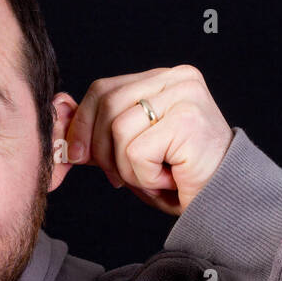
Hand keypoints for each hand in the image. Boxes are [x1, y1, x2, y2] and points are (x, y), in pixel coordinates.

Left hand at [64, 65, 234, 216]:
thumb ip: (97, 132)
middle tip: (119, 177)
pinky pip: (136, 151)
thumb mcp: (128, 151)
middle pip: (106, 106)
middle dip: (101, 150)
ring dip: (126, 167)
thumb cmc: (179, 177)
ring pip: (118, 130)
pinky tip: (168, 177)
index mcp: (162, 78)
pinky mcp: (188, 120)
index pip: (103, 89)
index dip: (82, 125)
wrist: (223, 202)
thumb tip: (58, 114)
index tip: (78, 155)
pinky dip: (144, 176)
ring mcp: (185, 96)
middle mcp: (177, 78)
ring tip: (154, 175)